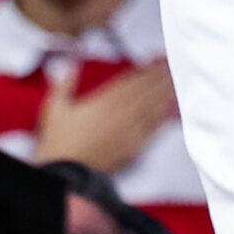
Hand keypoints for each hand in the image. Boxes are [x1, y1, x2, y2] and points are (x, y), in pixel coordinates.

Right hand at [35, 61, 178, 176]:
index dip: (148, 68)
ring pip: (154, 107)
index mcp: (104, 102)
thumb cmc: (58, 144)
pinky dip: (165, 116)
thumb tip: (70, 63)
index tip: (159, 57)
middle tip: (175, 62)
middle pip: (147, 90)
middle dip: (162, 75)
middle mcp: (121, 114)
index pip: (132, 80)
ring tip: (178, 79)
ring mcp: (130, 132)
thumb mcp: (55, 109)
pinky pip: (154, 129)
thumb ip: (64, 84)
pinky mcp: (134, 148)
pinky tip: (173, 108)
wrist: (65, 176)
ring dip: (167, 91)